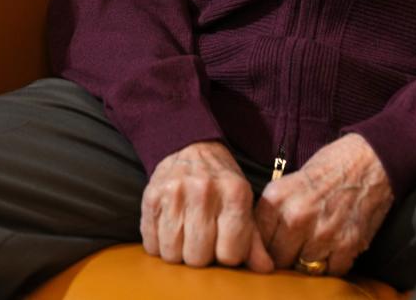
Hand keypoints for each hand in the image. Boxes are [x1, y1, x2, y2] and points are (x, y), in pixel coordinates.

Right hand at [140, 140, 273, 271]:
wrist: (191, 147)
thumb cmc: (221, 183)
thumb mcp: (243, 203)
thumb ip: (254, 239)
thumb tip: (265, 269)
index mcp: (234, 193)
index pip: (229, 254)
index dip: (227, 256)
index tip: (225, 244)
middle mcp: (203, 190)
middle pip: (198, 258)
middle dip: (202, 256)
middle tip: (204, 241)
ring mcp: (174, 193)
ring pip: (172, 254)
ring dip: (179, 253)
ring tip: (186, 237)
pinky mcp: (150, 197)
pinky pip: (150, 244)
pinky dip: (159, 246)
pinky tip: (169, 232)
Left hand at [255, 133, 393, 276]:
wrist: (370, 160)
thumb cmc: (330, 166)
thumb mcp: (290, 180)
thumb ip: (274, 209)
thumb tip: (261, 237)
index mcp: (278, 199)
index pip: (259, 239)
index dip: (267, 243)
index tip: (275, 242)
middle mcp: (296, 218)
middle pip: (278, 259)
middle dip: (286, 254)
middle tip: (296, 246)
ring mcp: (322, 234)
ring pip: (303, 268)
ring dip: (309, 260)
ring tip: (317, 244)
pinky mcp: (347, 245)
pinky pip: (331, 271)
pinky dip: (333, 264)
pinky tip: (335, 247)